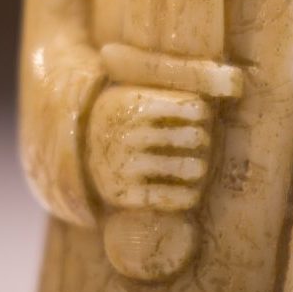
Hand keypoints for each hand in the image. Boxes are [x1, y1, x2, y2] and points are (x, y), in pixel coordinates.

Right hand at [87, 84, 213, 213]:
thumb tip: (208, 100)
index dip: (197, 111)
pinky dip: (186, 194)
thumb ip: (162, 94)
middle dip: (198, 137)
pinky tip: (192, 191)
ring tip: (200, 166)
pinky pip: (168, 196)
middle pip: (184, 136)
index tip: (203, 115)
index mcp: (127, 105)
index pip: (180, 107)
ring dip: (196, 167)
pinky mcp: (127, 193)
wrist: (84, 153)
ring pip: (181, 167)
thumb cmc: (120, 120)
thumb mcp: (131, 97)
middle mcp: (125, 134)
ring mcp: (125, 165)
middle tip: (203, 140)